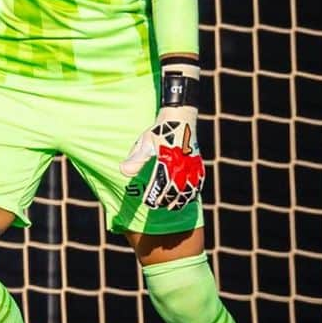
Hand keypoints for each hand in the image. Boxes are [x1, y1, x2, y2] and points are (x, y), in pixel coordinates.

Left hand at [119, 66, 205, 210]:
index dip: (154, 196)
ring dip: (180, 200)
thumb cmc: (161, 129)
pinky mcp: (198, 163)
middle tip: (156, 205)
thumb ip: (136, 158)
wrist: (180, 116)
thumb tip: (123, 170)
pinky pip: (198, 182)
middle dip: (165, 200)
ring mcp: (192, 165)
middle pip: (175, 191)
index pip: (160, 185)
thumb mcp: (145, 142)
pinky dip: (192, 192)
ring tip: (171, 206)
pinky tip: (187, 197)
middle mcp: (182, 165)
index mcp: (168, 161)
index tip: (148, 202)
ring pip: (188, 190)